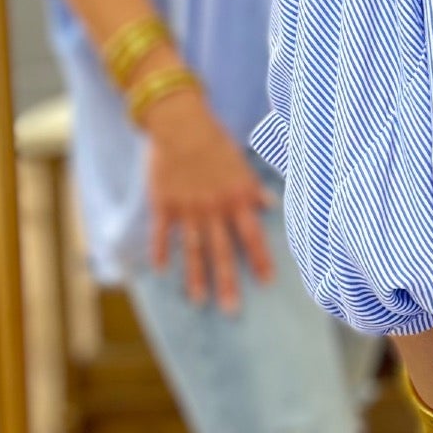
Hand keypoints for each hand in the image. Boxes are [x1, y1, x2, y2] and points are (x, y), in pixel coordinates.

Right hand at [143, 88, 275, 312]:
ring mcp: (187, 209)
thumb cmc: (214, 140)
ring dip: (196, 277)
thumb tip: (271, 206)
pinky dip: (160, 252)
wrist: (179, 123)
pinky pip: (162, 234)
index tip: (266, 282)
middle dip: (228, 282)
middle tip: (232, 310)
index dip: (260, 260)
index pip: (253, 236)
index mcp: (237, 198)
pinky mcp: (163, 204)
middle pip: (223, 251)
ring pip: (193, 250)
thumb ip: (253, 189)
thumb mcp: (240, 163)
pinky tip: (161, 271)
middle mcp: (214, 208)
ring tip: (200, 301)